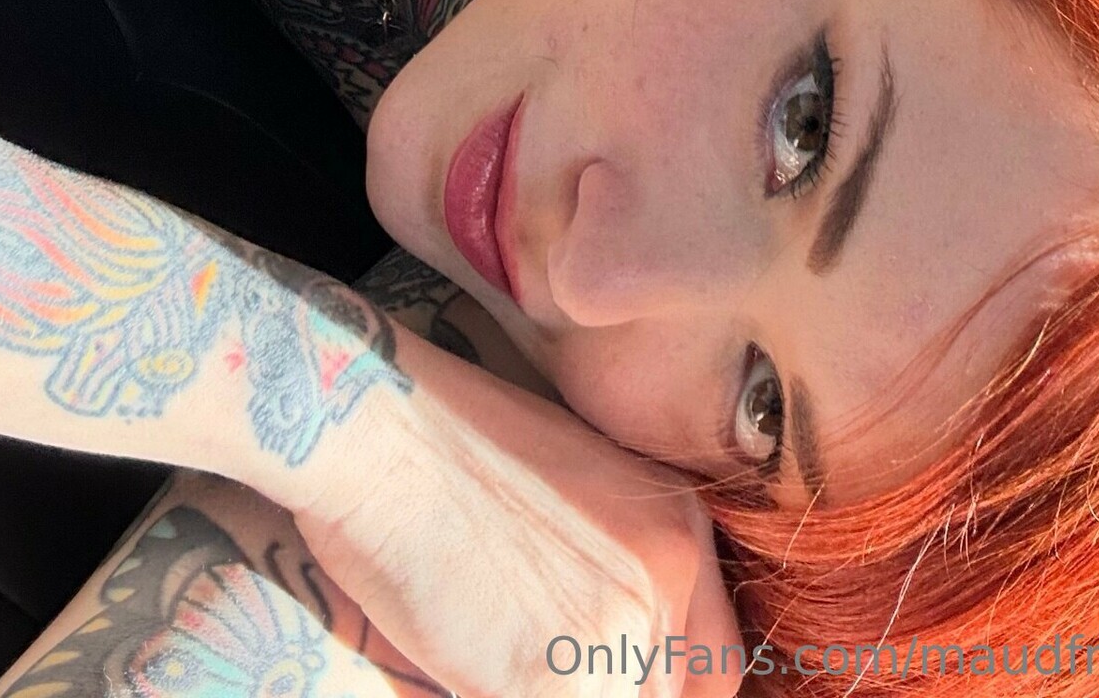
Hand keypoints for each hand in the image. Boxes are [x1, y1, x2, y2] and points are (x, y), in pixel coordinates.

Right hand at [286, 324, 743, 697]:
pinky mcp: (548, 682)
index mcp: (680, 529)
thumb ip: (622, 571)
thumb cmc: (454, 449)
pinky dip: (496, 697)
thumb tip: (622, 659)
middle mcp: (668, 580)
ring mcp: (614, 633)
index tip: (620, 685)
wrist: (383, 428)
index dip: (668, 691)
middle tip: (552, 671)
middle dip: (613, 692)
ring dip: (557, 690)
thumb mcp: (580, 488)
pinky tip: (470, 660)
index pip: (715, 663)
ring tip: (502, 649)